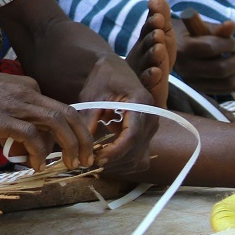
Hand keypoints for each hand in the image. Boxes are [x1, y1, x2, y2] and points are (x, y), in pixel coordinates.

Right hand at [0, 61, 98, 170]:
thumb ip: (13, 120)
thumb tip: (19, 145)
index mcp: (30, 88)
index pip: (61, 109)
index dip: (73, 131)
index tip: (76, 148)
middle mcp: (30, 94)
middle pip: (69, 114)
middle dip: (83, 139)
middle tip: (86, 160)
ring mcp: (17, 105)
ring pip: (57, 124)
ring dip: (70, 147)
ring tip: (71, 165)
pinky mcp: (4, 118)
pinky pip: (32, 136)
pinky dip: (39, 153)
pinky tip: (37, 165)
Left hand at [74, 53, 156, 177]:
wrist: (115, 70)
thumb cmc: (103, 78)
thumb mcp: (92, 95)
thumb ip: (89, 118)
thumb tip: (83, 145)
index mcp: (141, 103)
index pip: (133, 135)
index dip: (115, 150)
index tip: (96, 158)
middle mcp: (151, 118)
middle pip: (136, 150)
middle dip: (113, 160)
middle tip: (89, 161)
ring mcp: (150, 128)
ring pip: (138, 158)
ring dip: (117, 164)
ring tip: (94, 161)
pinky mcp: (146, 136)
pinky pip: (138, 157)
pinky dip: (122, 162)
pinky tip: (105, 159)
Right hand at [174, 10, 234, 94]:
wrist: (174, 50)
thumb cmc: (191, 35)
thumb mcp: (201, 28)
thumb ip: (217, 28)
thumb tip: (231, 25)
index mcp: (183, 48)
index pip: (210, 48)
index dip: (228, 44)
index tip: (233, 41)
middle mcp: (185, 68)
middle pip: (220, 68)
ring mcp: (192, 81)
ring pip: (226, 81)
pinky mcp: (200, 89)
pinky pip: (227, 89)